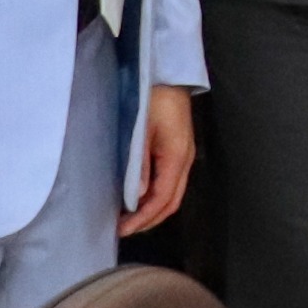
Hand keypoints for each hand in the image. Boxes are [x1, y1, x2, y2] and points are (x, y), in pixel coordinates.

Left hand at [124, 86, 196, 236]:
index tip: (123, 229)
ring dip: (152, 211)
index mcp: (177, 157)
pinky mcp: (178, 152)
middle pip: (172, 202)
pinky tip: (140, 199)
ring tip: (129, 219)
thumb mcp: (141, 130)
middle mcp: (185, 161)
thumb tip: (138, 196)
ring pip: (172, 195)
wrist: (167, 77)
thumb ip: (140, 164)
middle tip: (123, 230)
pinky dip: (156, 198)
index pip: (163, 199)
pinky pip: (170, 184)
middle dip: (149, 220)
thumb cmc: (152, 99)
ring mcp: (184, 157)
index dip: (143, 217)